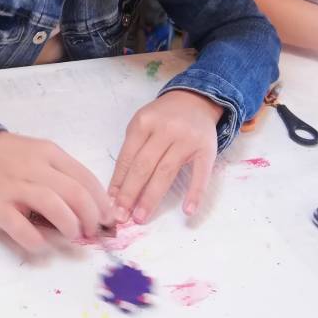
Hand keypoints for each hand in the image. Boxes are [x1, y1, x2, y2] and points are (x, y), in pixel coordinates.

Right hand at [0, 130, 113, 253]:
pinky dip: (38, 241)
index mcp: (50, 153)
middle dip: (91, 217)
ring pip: (53, 207)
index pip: (86, 178)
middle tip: (93, 231)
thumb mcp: (41, 154)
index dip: (102, 202)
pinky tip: (44, 245)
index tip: (108, 218)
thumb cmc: (12, 157)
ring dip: (70, 226)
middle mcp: (35, 168)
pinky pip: (22, 229)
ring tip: (74, 235)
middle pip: (75, 193)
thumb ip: (64, 174)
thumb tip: (93, 205)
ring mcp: (15, 187)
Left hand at [109, 90, 221, 222]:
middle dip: (130, 193)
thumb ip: (131, 152)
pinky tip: (187, 211)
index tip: (110, 204)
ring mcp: (187, 139)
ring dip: (152, 198)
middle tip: (122, 217)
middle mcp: (165, 129)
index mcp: (143, 122)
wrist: (195, 100)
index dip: (118, 183)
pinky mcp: (207, 148)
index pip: (127, 158)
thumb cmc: (163, 118)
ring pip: (166, 172)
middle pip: (143, 166)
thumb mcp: (142, 125)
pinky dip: (194, 193)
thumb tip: (117, 190)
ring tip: (141, 217)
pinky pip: (200, 174)